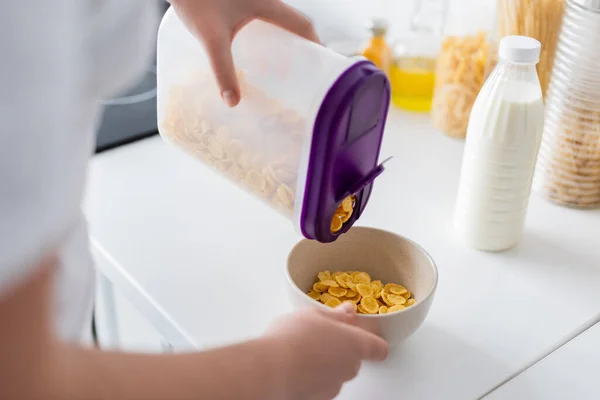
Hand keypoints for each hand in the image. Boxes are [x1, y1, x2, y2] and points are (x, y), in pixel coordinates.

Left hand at [170, 0, 318, 106]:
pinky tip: (252, 48)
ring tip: (279, 63)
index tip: (320, 64)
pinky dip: (264, 32)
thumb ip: (222, 70)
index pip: (302, 24)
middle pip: (292, 22)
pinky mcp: (236, 0)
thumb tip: (233, 102)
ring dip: (281, 37)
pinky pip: (259, 16)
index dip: (314, 44)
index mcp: (267, 3)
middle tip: (300, 69)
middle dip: (300, 44)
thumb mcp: (210, 38)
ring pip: (275, 18)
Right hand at [265, 303, 388, 399]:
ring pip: (335, 372)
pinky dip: (311, 376)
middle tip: (321, 335)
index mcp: (356, 344)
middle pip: (354, 359)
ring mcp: (333, 386)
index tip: (366, 337)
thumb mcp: (314, 314)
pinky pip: (319, 384)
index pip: (378, 348)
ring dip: (324, 362)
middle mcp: (349, 368)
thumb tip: (347, 312)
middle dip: (340, 348)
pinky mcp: (317, 397)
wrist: (272, 370)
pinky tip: (294, 364)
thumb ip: (336, 315)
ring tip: (302, 349)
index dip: (373, 343)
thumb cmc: (295, 338)